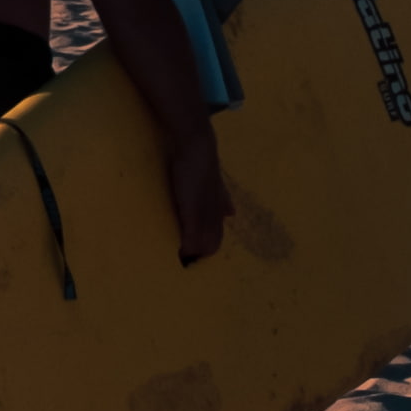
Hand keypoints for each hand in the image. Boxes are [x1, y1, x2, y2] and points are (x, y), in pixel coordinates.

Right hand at [162, 127, 229, 264]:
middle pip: (211, 246)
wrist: (198, 148)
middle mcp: (215, 215)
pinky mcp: (192, 210)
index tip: (194, 257)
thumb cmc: (201, 164)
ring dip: (192, 254)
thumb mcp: (217, 184)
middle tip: (184, 262)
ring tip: (179, 260)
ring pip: (202, 244)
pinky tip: (179, 251)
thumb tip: (231, 213)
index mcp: (219, 211)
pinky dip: (186, 246)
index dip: (206, 250)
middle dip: (198, 257)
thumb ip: (222, 198)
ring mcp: (204, 213)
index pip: (216, 239)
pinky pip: (191, 236)